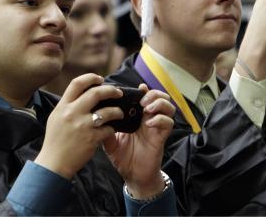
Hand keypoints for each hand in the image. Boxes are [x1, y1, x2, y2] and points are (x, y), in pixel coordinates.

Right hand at [35, 73, 123, 178]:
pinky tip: (113, 130)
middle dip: (111, 90)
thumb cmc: (55, 140)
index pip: (77, 83)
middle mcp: (72, 113)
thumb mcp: (56, 117)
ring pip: (107, 111)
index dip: (91, 78)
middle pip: (96, 93)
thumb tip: (83, 93)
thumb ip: (68, 105)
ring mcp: (82, 126)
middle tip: (118, 92)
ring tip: (120, 113)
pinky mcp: (91, 139)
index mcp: (63, 106)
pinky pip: (108, 129)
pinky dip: (112, 129)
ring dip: (117, 111)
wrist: (53, 163)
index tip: (100, 79)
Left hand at [103, 84, 174, 198]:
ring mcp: (157, 127)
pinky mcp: (161, 137)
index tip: (138, 89)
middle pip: (160, 97)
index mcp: (137, 117)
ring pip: (168, 107)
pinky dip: (160, 119)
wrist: (133, 176)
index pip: (145, 97)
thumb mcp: (110, 141)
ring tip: (147, 108)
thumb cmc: (123, 158)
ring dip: (159, 104)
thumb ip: (105, 129)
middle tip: (142, 100)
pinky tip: (149, 123)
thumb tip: (97, 116)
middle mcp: (149, 119)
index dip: (144, 90)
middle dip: (153, 94)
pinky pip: (168, 123)